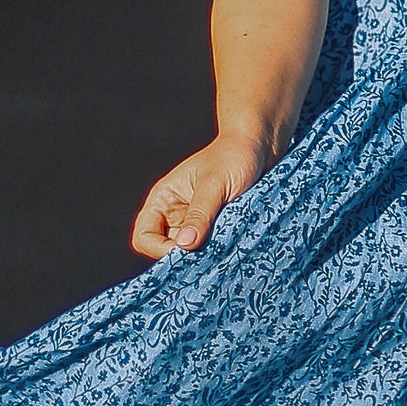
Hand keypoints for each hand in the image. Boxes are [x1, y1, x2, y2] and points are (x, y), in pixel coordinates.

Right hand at [131, 133, 274, 259]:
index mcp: (164, 200)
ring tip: (222, 250)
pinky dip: (219, 254)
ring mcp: (197, 224)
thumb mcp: (215, 184)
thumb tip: (184, 245)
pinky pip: (211, 251)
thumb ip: (200, 213)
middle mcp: (175, 215)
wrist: (261, 147)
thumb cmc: (234, 156)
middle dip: (183, 258)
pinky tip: (232, 249)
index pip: (144, 236)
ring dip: (204, 257)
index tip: (186, 251)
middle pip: (165, 251)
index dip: (158, 249)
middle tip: (207, 258)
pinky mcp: (218, 230)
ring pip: (191, 255)